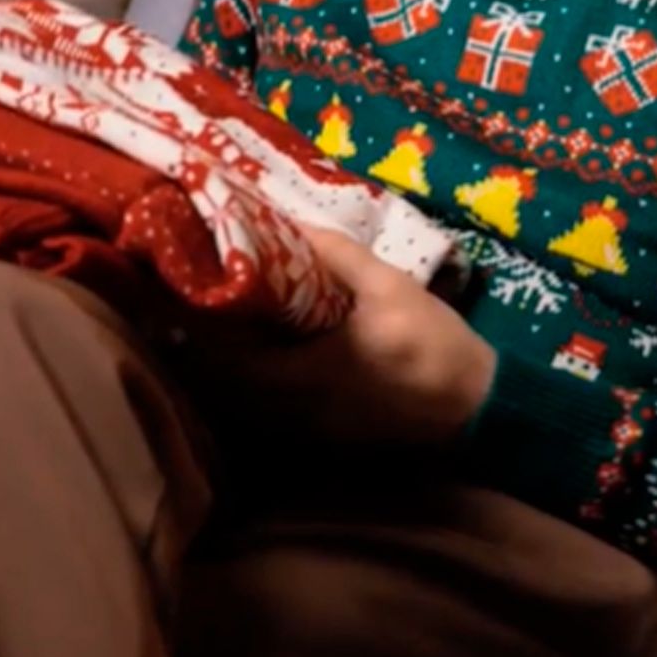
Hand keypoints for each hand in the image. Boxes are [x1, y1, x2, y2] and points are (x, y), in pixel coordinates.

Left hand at [181, 224, 497, 449]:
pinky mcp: (321, 433)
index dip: (199, 324)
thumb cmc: (431, 342)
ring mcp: (305, 428)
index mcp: (304, 372)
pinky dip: (255, 376)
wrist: (474, 404)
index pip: (226, 355)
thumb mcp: (388, 286)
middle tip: (193, 294)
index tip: (183, 287)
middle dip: (206, 339)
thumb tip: (289, 222)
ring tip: (216, 316)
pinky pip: (269, 405)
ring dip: (228, 360)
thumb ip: (336, 255)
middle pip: (226, 379)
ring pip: (245, 395)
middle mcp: (293, 408)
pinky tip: (261, 348)